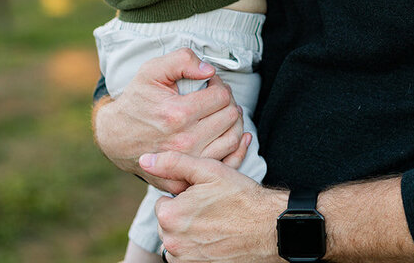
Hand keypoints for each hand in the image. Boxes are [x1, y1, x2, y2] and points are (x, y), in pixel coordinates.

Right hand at [92, 48, 245, 192]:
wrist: (114, 136)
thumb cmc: (137, 100)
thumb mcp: (151, 71)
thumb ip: (181, 61)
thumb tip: (209, 70)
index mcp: (178, 113)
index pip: (221, 96)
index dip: (220, 84)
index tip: (211, 83)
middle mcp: (184, 141)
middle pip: (230, 117)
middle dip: (228, 102)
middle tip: (218, 97)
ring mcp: (186, 162)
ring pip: (232, 139)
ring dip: (234, 122)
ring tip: (224, 113)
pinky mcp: (185, 177)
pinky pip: (223, 163)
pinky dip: (234, 149)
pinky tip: (229, 133)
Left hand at [143, 151, 286, 262]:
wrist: (268, 229)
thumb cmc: (240, 197)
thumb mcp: (208, 171)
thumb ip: (173, 163)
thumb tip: (144, 160)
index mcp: (170, 216)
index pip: (163, 203)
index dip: (182, 197)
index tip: (202, 196)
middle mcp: (172, 243)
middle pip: (168, 224)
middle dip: (184, 215)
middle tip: (210, 209)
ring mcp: (185, 260)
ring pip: (177, 241)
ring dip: (189, 233)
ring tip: (215, 224)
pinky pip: (187, 257)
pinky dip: (197, 248)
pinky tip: (216, 238)